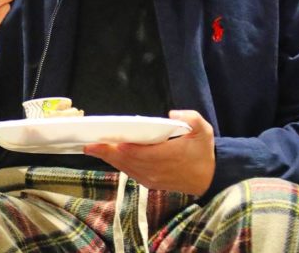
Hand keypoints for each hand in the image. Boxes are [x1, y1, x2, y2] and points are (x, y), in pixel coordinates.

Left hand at [83, 110, 214, 195]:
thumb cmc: (203, 153)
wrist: (210, 179)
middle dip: (105, 152)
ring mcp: (151, 179)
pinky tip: (109, 156)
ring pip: (125, 168)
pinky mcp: (150, 183)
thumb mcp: (204, 131)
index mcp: (165, 157)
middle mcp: (155, 170)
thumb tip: (173, 114)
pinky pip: (130, 173)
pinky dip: (118, 165)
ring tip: (93, 148)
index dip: (118, 147)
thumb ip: (191, 119)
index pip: (136, 152)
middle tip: (87, 144)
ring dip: (109, 159)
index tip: (102, 139)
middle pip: (125, 161)